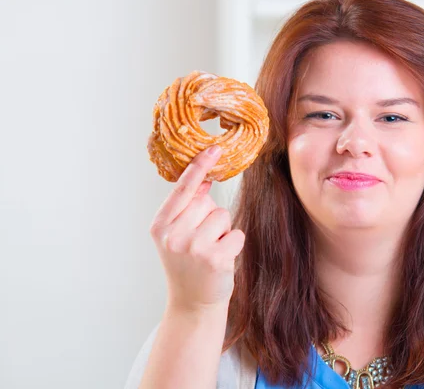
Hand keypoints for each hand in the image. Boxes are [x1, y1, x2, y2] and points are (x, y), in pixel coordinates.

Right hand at [149, 146, 244, 311]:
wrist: (193, 303)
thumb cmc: (188, 265)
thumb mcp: (177, 236)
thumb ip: (187, 209)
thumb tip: (205, 180)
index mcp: (160, 225)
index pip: (182, 189)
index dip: (199, 167)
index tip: (213, 148)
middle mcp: (172, 235)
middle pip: (207, 202)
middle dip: (210, 218)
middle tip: (201, 243)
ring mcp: (192, 247)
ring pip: (222, 216)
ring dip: (222, 232)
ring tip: (210, 251)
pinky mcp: (214, 258)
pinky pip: (236, 234)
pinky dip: (234, 245)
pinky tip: (221, 260)